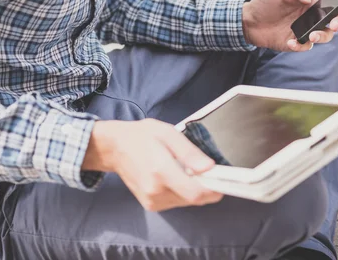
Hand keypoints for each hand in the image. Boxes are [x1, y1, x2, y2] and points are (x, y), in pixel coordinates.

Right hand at [82, 119, 223, 211]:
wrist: (114, 148)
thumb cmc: (141, 136)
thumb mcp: (168, 133)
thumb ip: (189, 152)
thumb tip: (209, 167)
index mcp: (161, 171)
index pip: (196, 193)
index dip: (214, 189)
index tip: (223, 180)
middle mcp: (156, 190)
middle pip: (194, 199)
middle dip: (205, 186)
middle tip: (205, 169)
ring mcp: (152, 200)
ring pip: (187, 202)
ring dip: (193, 189)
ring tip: (184, 169)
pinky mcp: (150, 205)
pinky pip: (176, 202)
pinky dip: (182, 191)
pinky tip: (174, 176)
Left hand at [241, 0, 337, 51]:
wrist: (248, 20)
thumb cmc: (265, 0)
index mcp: (311, 0)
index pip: (333, 1)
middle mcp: (312, 15)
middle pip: (334, 20)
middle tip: (332, 25)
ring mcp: (305, 29)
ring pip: (324, 36)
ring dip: (322, 36)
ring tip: (311, 36)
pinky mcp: (296, 42)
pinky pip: (306, 46)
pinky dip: (301, 45)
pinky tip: (290, 42)